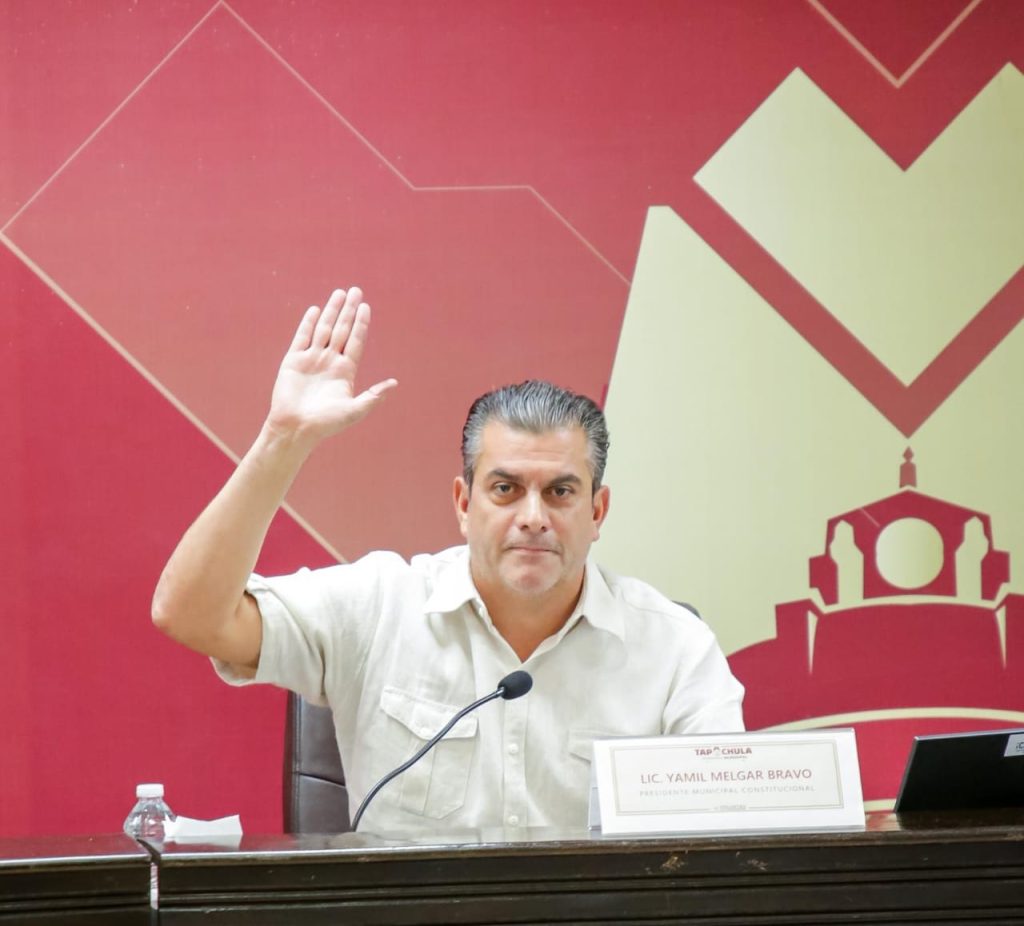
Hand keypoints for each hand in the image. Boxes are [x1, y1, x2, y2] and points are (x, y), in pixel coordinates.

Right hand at [265, 287, 396, 446]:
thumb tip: (394, 383)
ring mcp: (312, 359)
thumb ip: (373, 396)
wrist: (295, 428)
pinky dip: (308, 323)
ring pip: (324, 329)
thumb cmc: (326, 424)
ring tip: (339, 293)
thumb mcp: (354, 411)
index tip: (366, 307)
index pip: (355, 341)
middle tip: (356, 290)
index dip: (361, 324)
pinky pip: (302, 337)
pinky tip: (315, 310)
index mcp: (345, 371)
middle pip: (341, 330)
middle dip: (349, 310)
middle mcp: (330, 362)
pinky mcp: (293, 361)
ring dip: (331, 311)